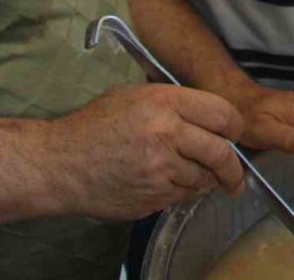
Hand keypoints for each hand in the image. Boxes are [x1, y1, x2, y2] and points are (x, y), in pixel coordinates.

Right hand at [43, 84, 245, 220]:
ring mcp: (159, 169)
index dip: (235, 127)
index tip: (235, 135)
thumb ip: (174, 103)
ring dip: (204, 180)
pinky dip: (181, 192)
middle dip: (233, 167)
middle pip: (221, 152)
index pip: (222, 114)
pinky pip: (182, 196)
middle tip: (235, 174)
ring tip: (191, 175)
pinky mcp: (151, 196)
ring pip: (203, 178)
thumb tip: (210, 117)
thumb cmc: (94, 126)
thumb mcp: (134, 96)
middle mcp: (165, 134)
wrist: (58, 164)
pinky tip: (166, 183)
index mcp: (164, 103)